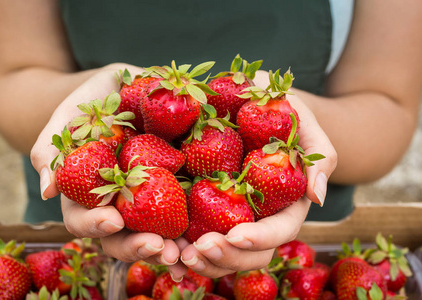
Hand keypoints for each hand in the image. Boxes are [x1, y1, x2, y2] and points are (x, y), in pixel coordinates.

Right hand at [30, 63, 182, 273]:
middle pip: (121, 237)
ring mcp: (147, 196)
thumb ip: (52, 150)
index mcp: (87, 192)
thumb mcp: (68, 117)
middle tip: (157, 247)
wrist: (126, 87)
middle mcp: (117, 201)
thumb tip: (47, 191)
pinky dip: (192, 227)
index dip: (95, 225)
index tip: (113, 220)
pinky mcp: (176, 184)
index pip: (83, 219)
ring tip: (183, 252)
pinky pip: (183, 210)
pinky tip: (204, 235)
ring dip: (167, 247)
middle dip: (136, 246)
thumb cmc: (90, 102)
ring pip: (154, 232)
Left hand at [178, 87, 336, 277]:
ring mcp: (227, 212)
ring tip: (177, 254)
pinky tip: (161, 245)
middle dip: (225, 257)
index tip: (235, 235)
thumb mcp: (302, 120)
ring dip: (200, 261)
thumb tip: (318, 198)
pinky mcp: (200, 204)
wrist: (246, 97)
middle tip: (198, 248)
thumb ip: (319, 154)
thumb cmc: (278, 108)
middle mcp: (256, 214)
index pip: (280, 230)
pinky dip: (178, 245)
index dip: (260, 238)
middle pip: (248, 252)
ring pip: (220, 252)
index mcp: (284, 202)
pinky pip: (192, 233)